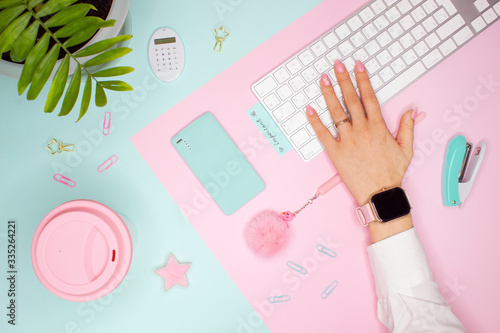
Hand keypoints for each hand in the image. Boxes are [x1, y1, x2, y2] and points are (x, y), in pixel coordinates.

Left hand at [306, 60, 416, 205]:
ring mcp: (348, 140)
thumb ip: (407, 128)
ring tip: (323, 80)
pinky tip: (309, 109)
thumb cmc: (391, 173)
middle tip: (337, 65)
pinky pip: (323, 134)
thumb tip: (410, 110)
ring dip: (329, 94)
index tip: (357, 66)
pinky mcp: (336, 152)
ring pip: (336, 113)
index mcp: (378, 127)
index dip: (363, 80)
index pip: (369, 98)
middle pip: (351, 100)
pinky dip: (315, 121)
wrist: (380, 194)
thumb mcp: (406, 149)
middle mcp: (362, 130)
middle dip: (344, 80)